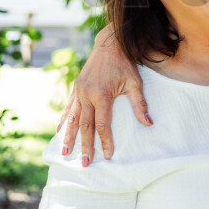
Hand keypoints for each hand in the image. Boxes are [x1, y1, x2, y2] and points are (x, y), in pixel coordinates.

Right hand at [58, 24, 150, 164]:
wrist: (110, 45)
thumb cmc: (125, 64)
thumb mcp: (135, 83)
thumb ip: (140, 104)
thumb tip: (149, 123)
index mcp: (101, 95)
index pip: (102, 124)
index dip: (105, 141)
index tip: (108, 155)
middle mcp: (87, 95)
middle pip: (85, 126)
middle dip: (85, 145)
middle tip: (85, 163)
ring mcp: (79, 91)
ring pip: (73, 119)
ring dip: (69, 136)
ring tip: (66, 152)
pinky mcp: (76, 87)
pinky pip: (69, 107)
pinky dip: (65, 120)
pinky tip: (60, 130)